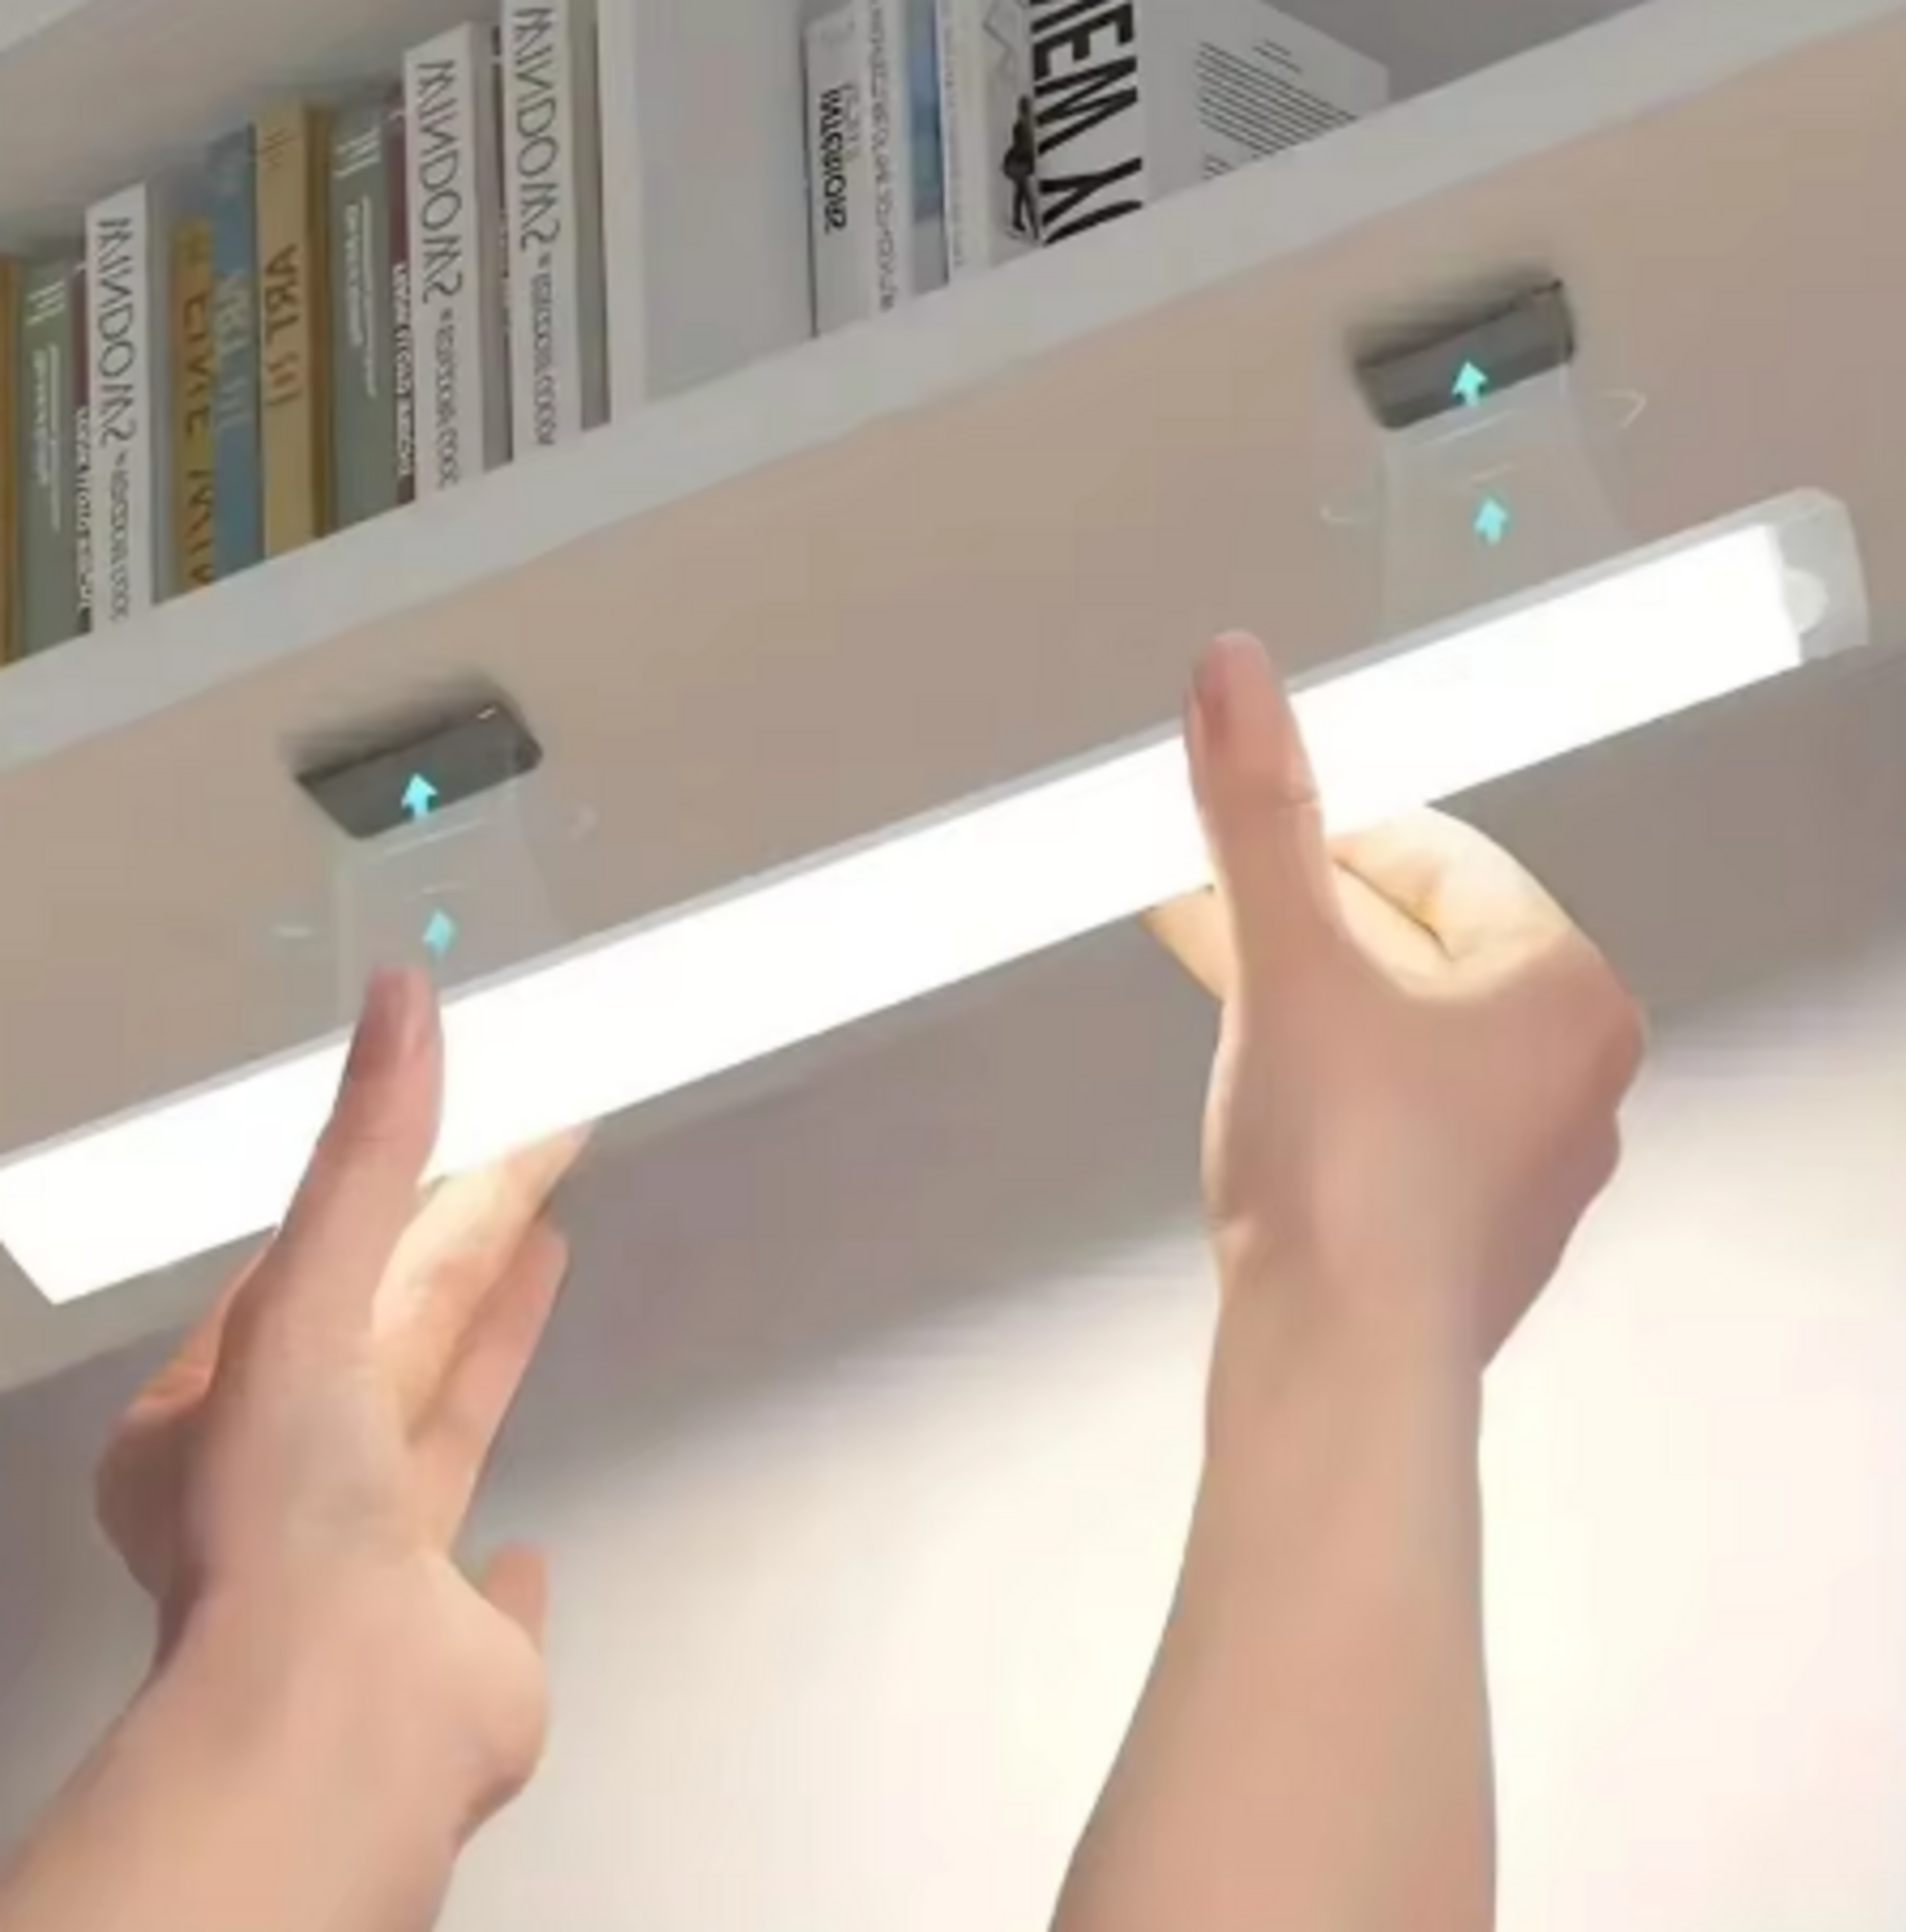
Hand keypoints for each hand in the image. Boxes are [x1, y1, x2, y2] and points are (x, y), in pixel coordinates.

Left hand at [95, 970, 583, 1840]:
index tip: (480, 1123)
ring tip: (553, 1248)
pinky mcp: (455, 1641)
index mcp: (219, 1414)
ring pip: (440, 1422)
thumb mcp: (310, 1300)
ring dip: (492, 1338)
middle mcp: (289, 1484)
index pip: (324, 1262)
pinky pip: (484, 1581)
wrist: (336, 1727)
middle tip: (549, 1149)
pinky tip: (533, 1543)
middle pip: (396, 1326)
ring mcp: (371, 1566)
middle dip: (468, 1237)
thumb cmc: (290, 1510)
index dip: (404, 1181)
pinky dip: (511, 1555)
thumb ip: (363, 1153)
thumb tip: (401, 994)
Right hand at [1151, 634, 1643, 1370]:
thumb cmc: (1348, 1171)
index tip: (1246, 832)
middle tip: (1209, 893)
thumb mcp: (1289, 961)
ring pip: (1395, 1032)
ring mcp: (1518, 1163)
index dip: (1324, 834)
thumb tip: (1235, 671)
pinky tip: (1252, 1081)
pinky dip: (1319, 1076)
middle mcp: (1567, 1076)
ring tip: (1213, 971)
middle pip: (1413, 948)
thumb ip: (1258, 814)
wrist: (1341, 1368)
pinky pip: (1387, 1111)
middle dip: (1299, 915)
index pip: (1438, 861)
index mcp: (1564, 992)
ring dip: (1301, 993)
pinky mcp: (1460, 1232)